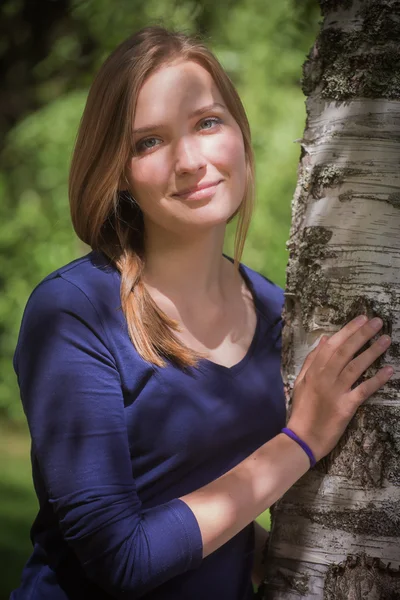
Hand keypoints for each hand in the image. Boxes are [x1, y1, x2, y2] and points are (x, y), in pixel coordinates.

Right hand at [287, 315, 392, 460]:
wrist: (302, 438)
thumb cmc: (302, 409)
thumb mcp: (302, 381)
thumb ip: (312, 360)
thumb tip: (326, 339)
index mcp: (314, 370)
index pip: (332, 345)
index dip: (348, 330)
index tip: (361, 319)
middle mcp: (324, 377)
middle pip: (345, 351)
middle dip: (362, 335)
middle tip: (377, 322)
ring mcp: (335, 392)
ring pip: (355, 367)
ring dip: (371, 352)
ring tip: (386, 340)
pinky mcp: (345, 407)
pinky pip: (363, 390)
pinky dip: (376, 380)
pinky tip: (388, 370)